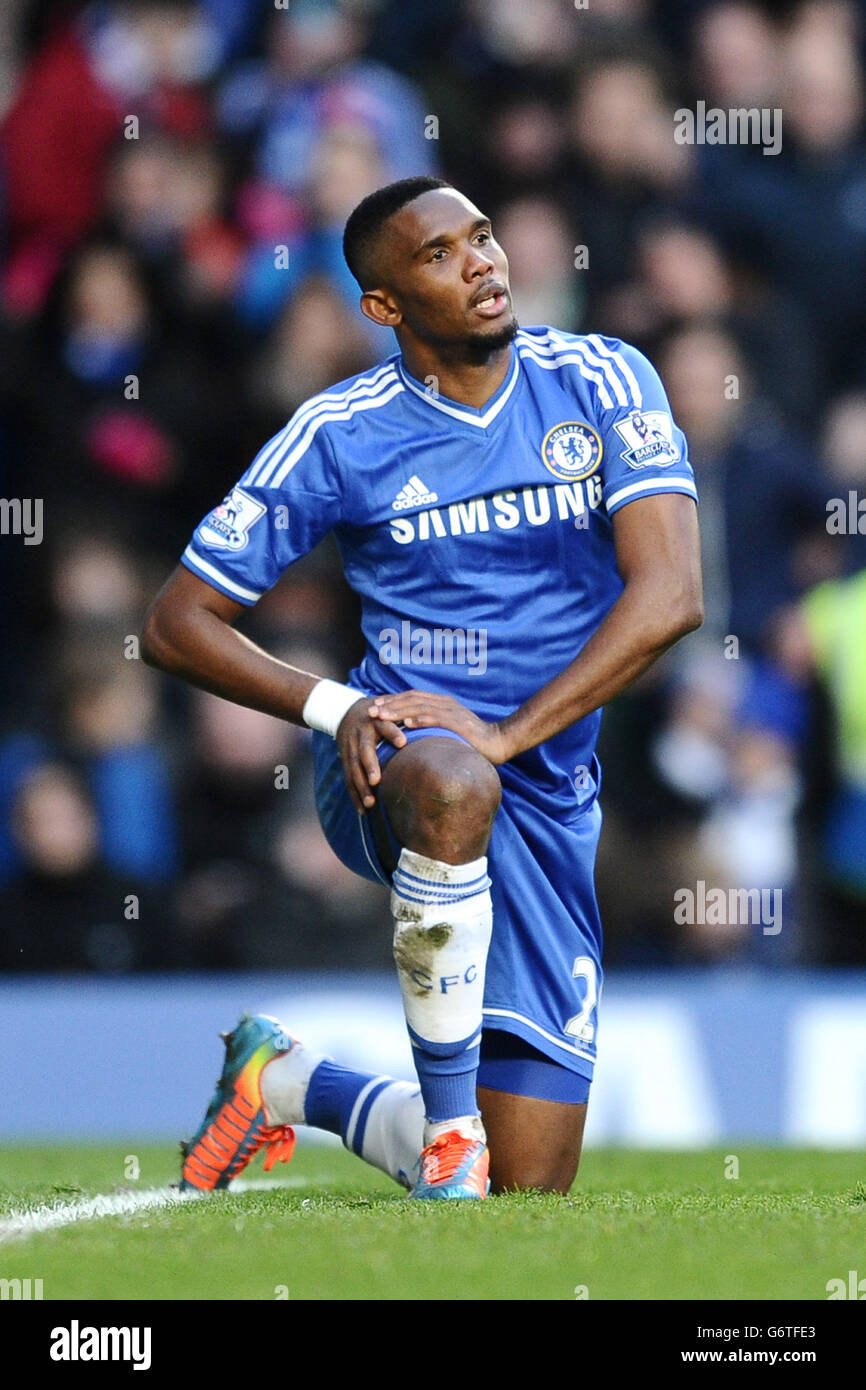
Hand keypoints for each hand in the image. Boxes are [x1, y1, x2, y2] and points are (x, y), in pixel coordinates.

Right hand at [336, 699, 406, 812]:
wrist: (345, 712)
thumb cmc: (379, 714)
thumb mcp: (390, 710)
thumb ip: (408, 716)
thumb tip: (441, 721)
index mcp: (376, 720)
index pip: (384, 726)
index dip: (392, 733)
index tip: (402, 742)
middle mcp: (361, 734)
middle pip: (364, 751)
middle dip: (369, 766)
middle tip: (376, 781)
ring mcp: (350, 748)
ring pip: (354, 769)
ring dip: (361, 787)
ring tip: (370, 804)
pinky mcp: (345, 760)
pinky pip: (348, 779)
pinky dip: (355, 795)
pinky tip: (363, 811)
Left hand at [366, 690, 513, 765]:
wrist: (499, 742)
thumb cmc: (472, 740)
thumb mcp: (448, 729)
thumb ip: (432, 726)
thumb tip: (411, 730)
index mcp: (442, 703)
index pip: (412, 697)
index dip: (393, 700)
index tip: (375, 706)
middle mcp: (445, 704)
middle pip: (412, 699)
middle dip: (390, 704)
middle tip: (371, 710)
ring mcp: (452, 712)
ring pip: (420, 707)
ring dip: (399, 710)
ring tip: (382, 715)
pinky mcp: (459, 724)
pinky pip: (436, 719)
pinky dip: (421, 719)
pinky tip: (407, 722)